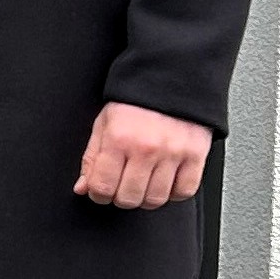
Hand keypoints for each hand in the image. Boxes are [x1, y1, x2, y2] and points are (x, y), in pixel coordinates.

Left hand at [75, 102, 211, 209]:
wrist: (173, 78)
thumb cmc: (136, 101)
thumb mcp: (104, 123)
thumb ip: (92, 158)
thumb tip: (84, 187)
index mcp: (119, 139)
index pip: (102, 187)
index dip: (98, 194)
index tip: (101, 190)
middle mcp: (146, 149)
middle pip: (129, 198)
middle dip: (120, 197)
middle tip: (121, 186)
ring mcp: (173, 154)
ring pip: (156, 199)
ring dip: (146, 197)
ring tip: (143, 183)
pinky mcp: (196, 156)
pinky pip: (184, 191)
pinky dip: (173, 193)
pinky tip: (165, 182)